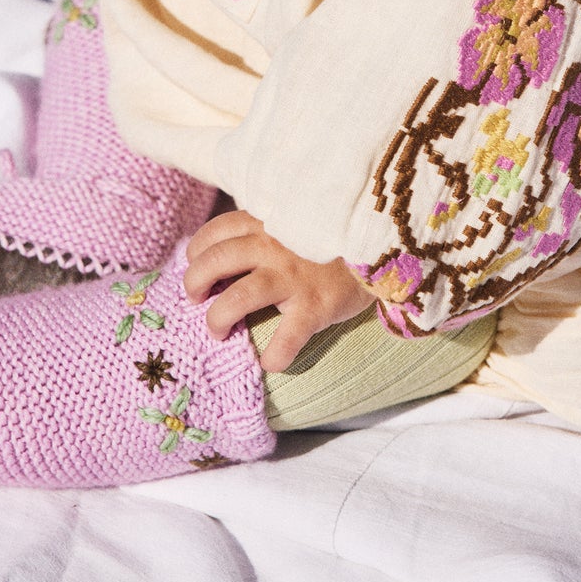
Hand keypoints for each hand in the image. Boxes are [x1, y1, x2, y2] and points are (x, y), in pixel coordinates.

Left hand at [183, 210, 371, 374]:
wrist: (385, 246)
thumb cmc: (335, 237)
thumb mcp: (297, 218)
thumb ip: (268, 226)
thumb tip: (232, 246)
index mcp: (268, 222)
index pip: (215, 231)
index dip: (197, 251)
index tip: (196, 265)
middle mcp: (274, 246)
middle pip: (215, 262)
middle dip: (194, 283)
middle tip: (196, 300)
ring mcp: (294, 277)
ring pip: (238, 298)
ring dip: (218, 318)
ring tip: (217, 333)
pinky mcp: (315, 307)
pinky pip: (285, 340)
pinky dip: (273, 356)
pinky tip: (269, 363)